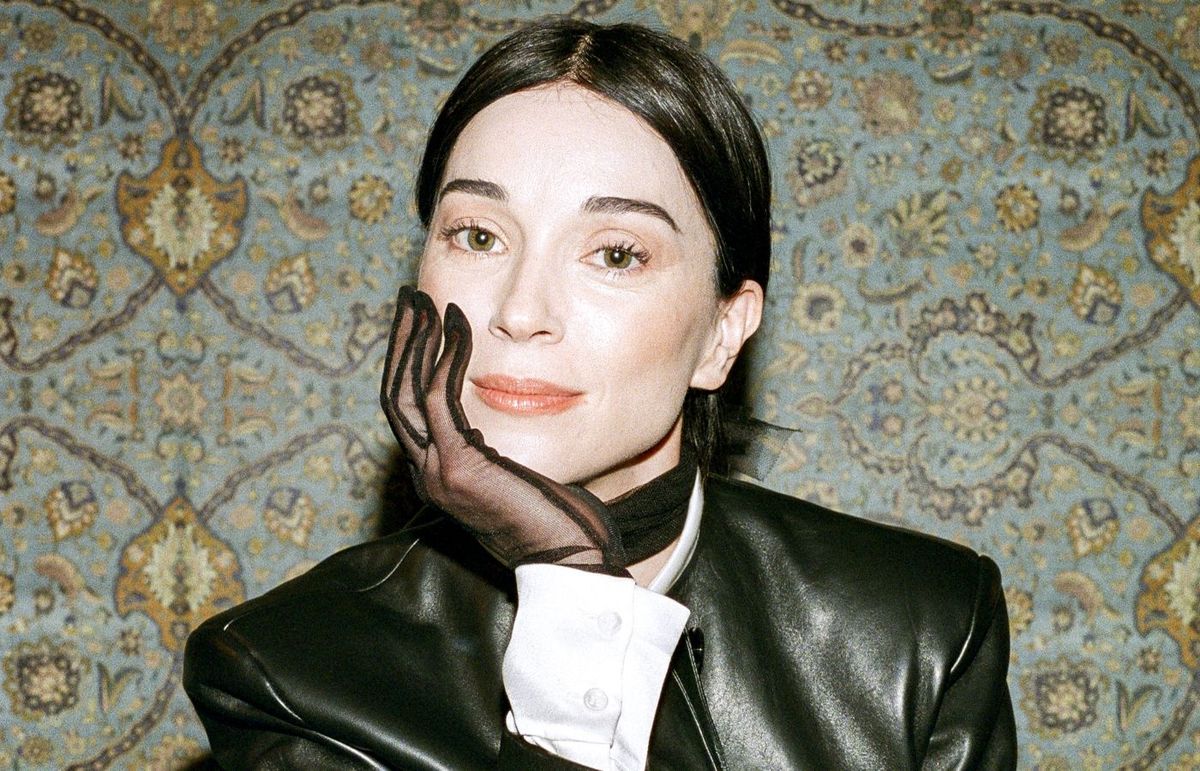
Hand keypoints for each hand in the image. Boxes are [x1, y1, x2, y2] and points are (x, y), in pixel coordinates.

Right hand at [380, 286, 628, 576]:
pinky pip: (440, 399)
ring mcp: (438, 473)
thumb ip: (493, 452)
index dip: (408, 361)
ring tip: (424, 300)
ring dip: (414, 339)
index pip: (408, 409)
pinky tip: (456, 325)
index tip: (419, 321)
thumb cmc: (560, 521)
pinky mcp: (459, 467)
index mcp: (439, 476)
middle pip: (395, 394)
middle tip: (409, 297)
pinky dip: (446, 356)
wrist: (573, 562)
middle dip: (401, 341)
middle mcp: (428, 475)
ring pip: (407, 392)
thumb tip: (490, 429)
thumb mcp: (515, 476)